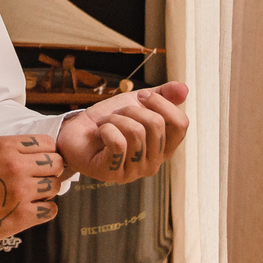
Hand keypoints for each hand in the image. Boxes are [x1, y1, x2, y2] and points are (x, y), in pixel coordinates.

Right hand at [0, 135, 62, 248]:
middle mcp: (16, 166)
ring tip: (31, 195)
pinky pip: (51, 209)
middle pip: (56, 164)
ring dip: (47, 191)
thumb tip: (47, 153)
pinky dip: (45, 210)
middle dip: (50, 171)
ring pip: (55, 186)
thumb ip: (16, 149)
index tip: (40, 162)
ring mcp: (20, 191)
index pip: (48, 143)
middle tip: (38, 179)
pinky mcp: (21, 216)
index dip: (47, 153)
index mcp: (6, 146)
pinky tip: (31, 209)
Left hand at [57, 82, 188, 183]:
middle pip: (156, 125)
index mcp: (164, 147)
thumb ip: (163, 96)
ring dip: (115, 119)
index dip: (162, 103)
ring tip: (106, 123)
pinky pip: (118, 143)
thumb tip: (185, 89)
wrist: (76, 132)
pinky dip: (106, 129)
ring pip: (136, 132)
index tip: (142, 96)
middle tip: (117, 113)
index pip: (180, 124)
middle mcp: (154, 163)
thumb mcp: (138, 102)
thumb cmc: (109, 119)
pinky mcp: (113, 173)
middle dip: (131, 109)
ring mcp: (134, 171)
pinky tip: (100, 133)